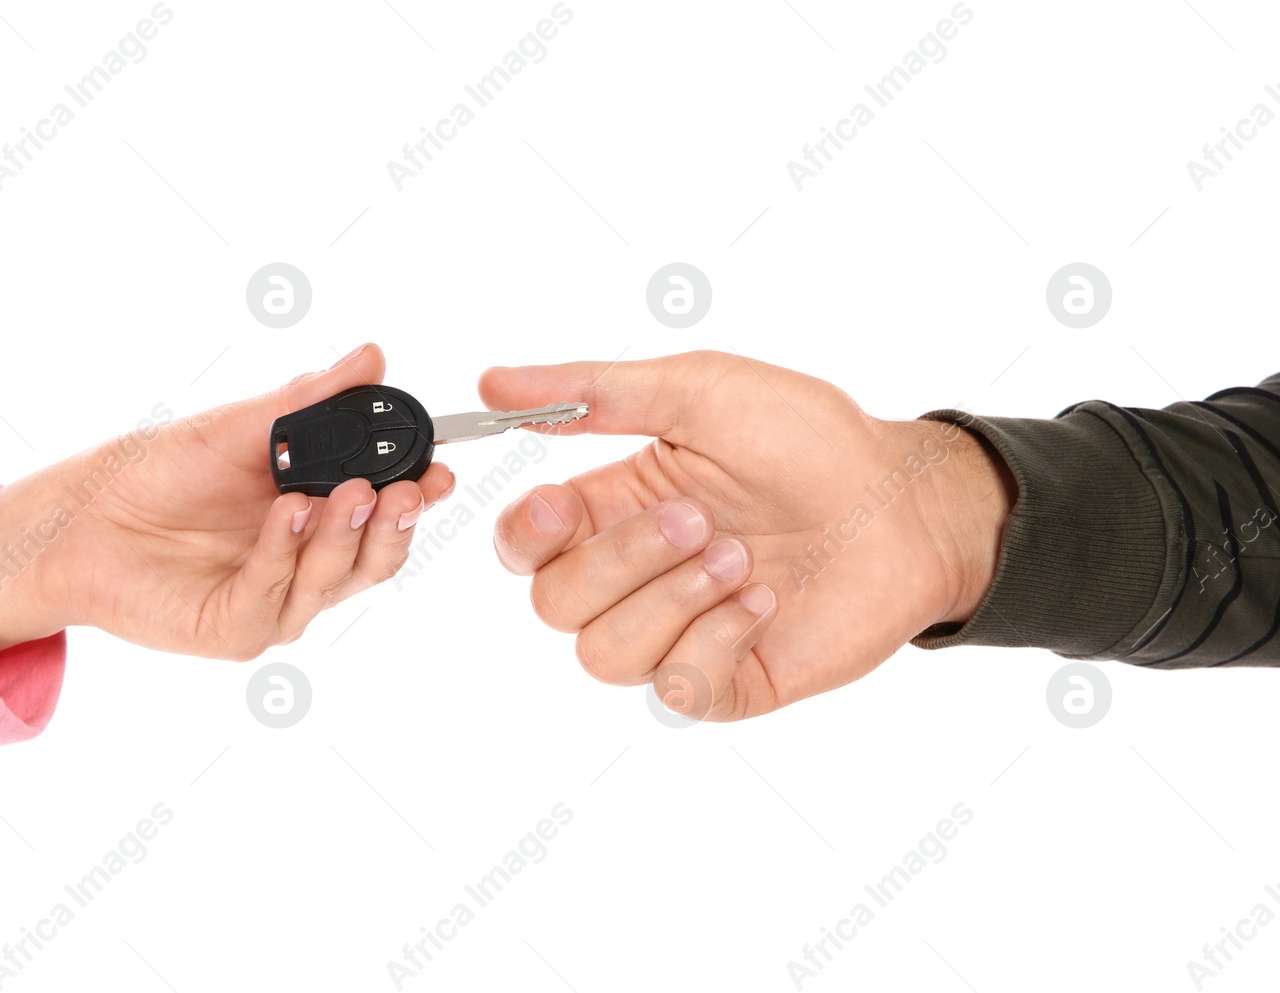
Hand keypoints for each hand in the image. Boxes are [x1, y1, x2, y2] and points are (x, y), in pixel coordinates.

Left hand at [0, 343, 453, 660]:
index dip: (420, 495)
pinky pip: (272, 598)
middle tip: (405, 488)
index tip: (440, 470)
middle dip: (395, 523)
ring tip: (342, 491)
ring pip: (333, 582)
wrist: (79, 515)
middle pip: (375, 558)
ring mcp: (274, 603)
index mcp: (319, 518)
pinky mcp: (233, 630)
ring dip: (343, 536)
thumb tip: (371, 357)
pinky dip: (285, 553)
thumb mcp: (240, 426)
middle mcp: (306, 566)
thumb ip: (308, 401)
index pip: (387, 514)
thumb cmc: (158, 472)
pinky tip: (286, 514)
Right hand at [484, 351, 1012, 720]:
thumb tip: (493, 379)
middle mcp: (634, 576)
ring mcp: (677, 633)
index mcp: (613, 505)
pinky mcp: (726, 679)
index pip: (523, 544)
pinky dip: (717, 638)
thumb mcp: (699, 392)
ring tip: (741, 559)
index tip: (560, 504)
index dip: (525, 534)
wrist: (904, 504)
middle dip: (621, 561)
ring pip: (603, 655)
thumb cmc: (811, 441)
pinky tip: (763, 601)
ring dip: (671, 600)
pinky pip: (674, 685)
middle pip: (555, 603)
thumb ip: (594, 392)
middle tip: (699, 520)